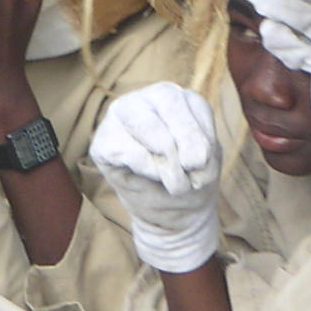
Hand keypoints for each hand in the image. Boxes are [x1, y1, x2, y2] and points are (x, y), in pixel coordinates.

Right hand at [90, 83, 223, 272]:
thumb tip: (182, 155)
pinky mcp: (102, 141)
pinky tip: (151, 178)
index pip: (192, 103)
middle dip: (184, 141)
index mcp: (177, 98)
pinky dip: (146, 169)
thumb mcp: (208, 163)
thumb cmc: (190, 178)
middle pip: (168, 100)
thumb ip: (200, 150)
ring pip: (144, 122)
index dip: (200, 137)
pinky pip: (124, 149)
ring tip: (174, 183)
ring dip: (165, 160)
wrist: (170, 212)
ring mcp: (120, 116)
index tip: (201, 165)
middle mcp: (147, 98)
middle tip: (188, 173)